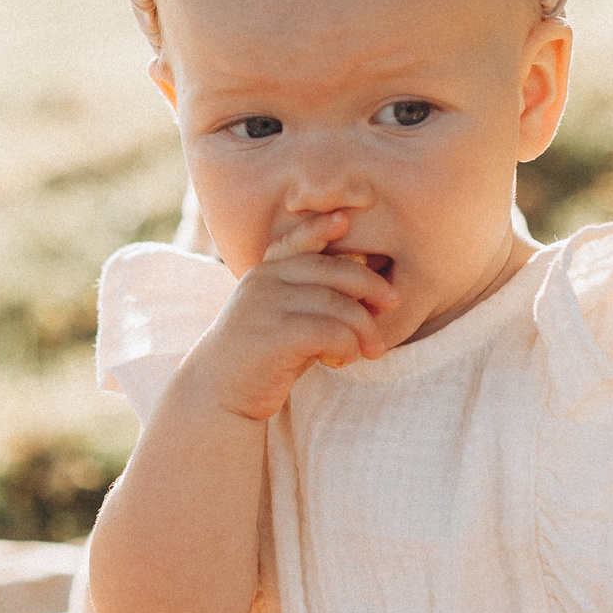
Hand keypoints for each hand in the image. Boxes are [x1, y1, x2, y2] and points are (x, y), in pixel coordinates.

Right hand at [187, 209, 397, 421]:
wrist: (219, 393)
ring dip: (363, 326)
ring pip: (335, 303)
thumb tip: (366, 288)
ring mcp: (265, 306)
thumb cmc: (262, 355)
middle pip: (330, 270)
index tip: (346, 219)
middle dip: (370, 285)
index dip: (321, 228)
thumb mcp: (283, 317)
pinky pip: (328, 331)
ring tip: (373, 348)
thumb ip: (312, 297)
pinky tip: (346, 359)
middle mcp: (263, 281)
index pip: (296, 240)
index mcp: (265, 272)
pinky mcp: (273, 336)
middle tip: (393, 303)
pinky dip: (347, 345)